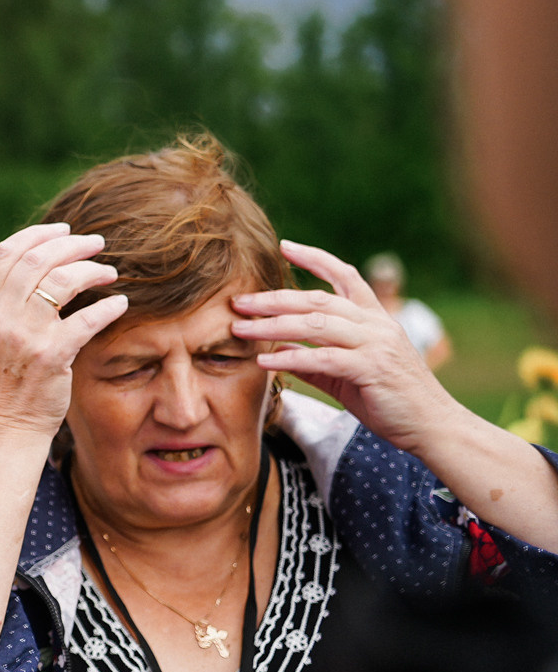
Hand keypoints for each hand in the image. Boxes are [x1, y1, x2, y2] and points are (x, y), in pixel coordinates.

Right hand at [0, 222, 130, 437]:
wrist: (4, 426)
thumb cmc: (4, 381)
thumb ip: (8, 303)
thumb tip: (39, 266)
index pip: (6, 254)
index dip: (37, 235)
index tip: (63, 229)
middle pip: (37, 260)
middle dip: (72, 245)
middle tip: (96, 244)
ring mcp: (24, 336)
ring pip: (62, 281)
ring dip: (92, 270)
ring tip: (110, 272)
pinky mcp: (51, 356)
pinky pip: (86, 319)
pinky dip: (108, 307)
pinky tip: (120, 304)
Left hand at [232, 242, 461, 454]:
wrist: (431, 425)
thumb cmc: (389, 398)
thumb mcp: (346, 374)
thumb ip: (314, 360)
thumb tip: (278, 349)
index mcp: (374, 318)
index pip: (345, 276)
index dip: (315, 258)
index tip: (284, 246)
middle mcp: (376, 324)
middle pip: (318, 300)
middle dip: (274, 299)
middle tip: (239, 301)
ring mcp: (376, 344)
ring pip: (317, 325)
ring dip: (274, 326)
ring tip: (240, 329)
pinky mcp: (372, 369)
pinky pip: (324, 358)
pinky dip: (291, 358)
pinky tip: (264, 361)